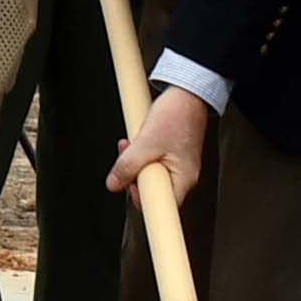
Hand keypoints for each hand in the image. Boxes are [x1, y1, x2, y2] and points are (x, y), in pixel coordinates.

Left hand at [108, 83, 211, 199]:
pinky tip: (137, 143)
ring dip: (134, 162)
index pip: (160, 206)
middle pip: (150, 191)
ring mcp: (176, 166)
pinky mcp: (169, 156)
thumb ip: (128, 165)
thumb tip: (114, 183)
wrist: (187, 94)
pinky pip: (150, 164)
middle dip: (132, 175)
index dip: (141, 198)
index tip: (129, 187)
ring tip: (131, 145)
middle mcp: (182, 176)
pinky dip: (139, 155)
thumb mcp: (147, 141)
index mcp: (183, 178)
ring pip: (147, 176)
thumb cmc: (177, 115)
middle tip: (126, 157)